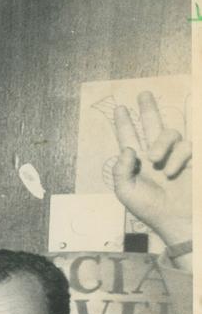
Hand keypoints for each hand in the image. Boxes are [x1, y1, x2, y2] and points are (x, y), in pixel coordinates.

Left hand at [102, 90, 191, 244]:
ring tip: (155, 162)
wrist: (175, 219)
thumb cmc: (149, 208)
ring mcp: (175, 156)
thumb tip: (127, 148)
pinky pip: (186, 146)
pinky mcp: (192, 159)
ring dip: (161, 144)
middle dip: (148, 108)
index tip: (120, 108)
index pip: (129, 137)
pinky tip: (171, 171)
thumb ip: (121, 170)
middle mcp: (156, 155)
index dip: (124, 123)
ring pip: (170, 133)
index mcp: (138, 162)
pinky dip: (176, 157)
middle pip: (153, 124)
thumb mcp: (126, 191)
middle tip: (144, 93)